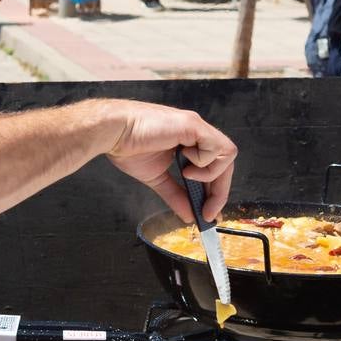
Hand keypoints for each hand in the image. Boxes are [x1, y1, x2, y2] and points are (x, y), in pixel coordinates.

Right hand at [105, 101, 236, 221]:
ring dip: (210, 174)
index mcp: (189, 142)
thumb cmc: (128, 146)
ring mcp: (196, 127)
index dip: (216, 191)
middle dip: (219, 191)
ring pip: (228, 154)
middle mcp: (196, 133)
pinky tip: (184, 162)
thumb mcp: (157, 178)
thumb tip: (189, 215)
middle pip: (226, 163)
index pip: (215, 167)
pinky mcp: (192, 124)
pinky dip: (204, 161)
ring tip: (187, 176)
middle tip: (208, 211)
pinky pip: (216, 147)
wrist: (113, 132)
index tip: (208, 213)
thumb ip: (175, 195)